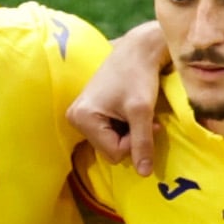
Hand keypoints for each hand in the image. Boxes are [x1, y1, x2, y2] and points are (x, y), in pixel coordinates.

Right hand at [66, 21, 169, 172]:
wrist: (138, 48)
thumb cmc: (139, 76)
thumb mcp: (142, 111)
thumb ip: (142, 142)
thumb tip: (144, 175)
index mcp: (82, 118)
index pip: (113, 152)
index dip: (134, 142)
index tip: (149, 122)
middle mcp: (74, 117)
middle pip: (109, 149)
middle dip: (131, 138)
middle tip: (145, 117)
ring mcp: (79, 114)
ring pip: (110, 142)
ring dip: (128, 132)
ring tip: (138, 112)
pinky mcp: (88, 110)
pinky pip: (107, 131)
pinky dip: (123, 125)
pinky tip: (129, 110)